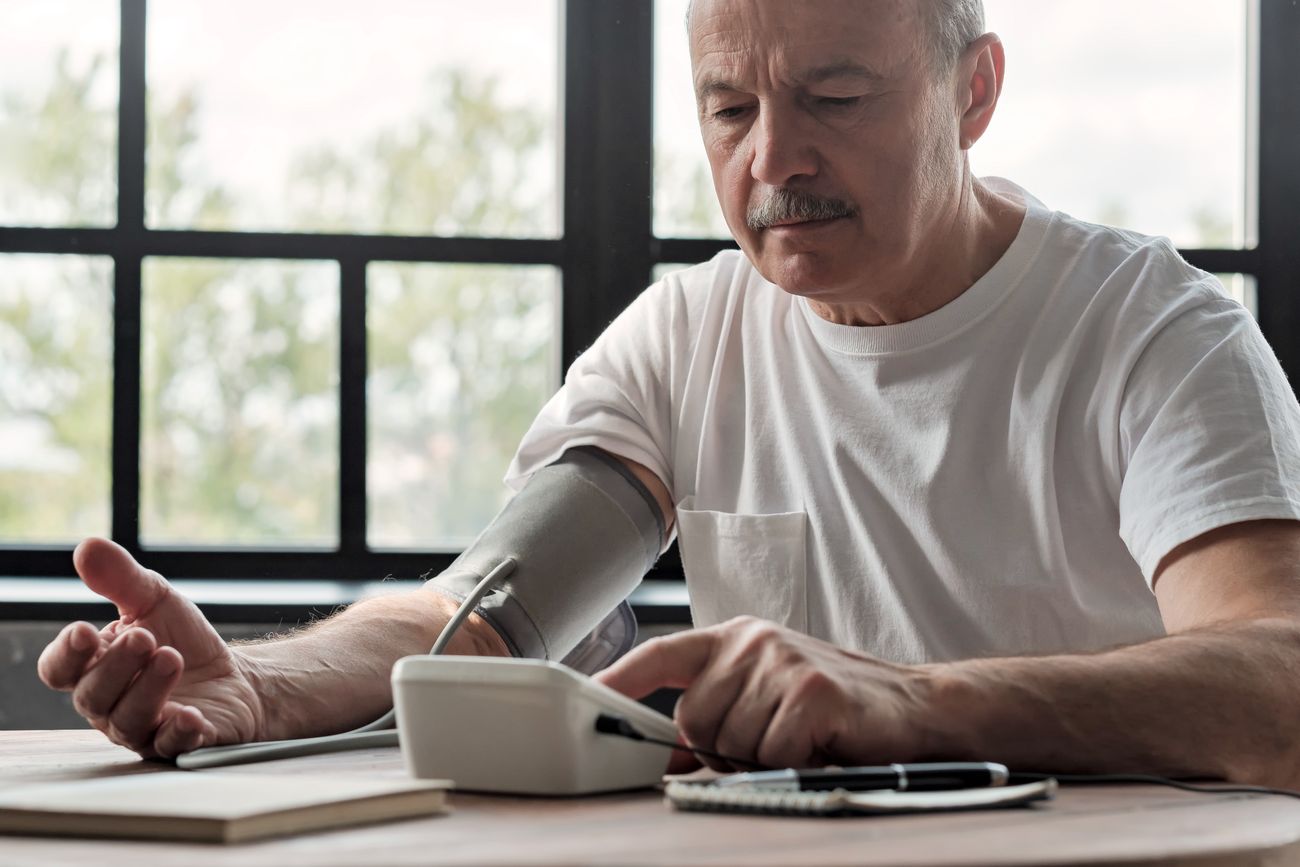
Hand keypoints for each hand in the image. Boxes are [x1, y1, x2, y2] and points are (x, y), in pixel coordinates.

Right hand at [37, 538, 265, 758]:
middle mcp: (109, 705)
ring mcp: (142, 729)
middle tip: (145, 637)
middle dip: (116, 666)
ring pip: (128, 721)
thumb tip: (87, 546)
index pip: (59, 669)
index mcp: (93, 668)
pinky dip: (178, 733)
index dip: (65, 654)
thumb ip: (121, 578)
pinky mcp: (179, 745)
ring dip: (148, 689)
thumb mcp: (155, 601)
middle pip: (92, 695)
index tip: (84, 630)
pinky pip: (170, 746)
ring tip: (172, 658)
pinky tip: (191, 717)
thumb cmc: (182, 640)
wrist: (236, 676)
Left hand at [595, 616, 937, 770]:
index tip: (585, 701)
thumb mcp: (766, 696)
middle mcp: (752, 640)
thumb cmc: (832, 707)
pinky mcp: (811, 691)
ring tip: (799, 738)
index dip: (619, 682)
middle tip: (772, 739)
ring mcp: (782, 661)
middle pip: (693, 721)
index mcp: (734, 638)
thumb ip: (714, 711)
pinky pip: (771, 753)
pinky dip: (793, 763)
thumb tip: (661, 753)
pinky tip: (819, 743)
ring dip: (763, 757)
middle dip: (724, 748)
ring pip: (731, 743)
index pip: (661, 656)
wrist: (913, 707)